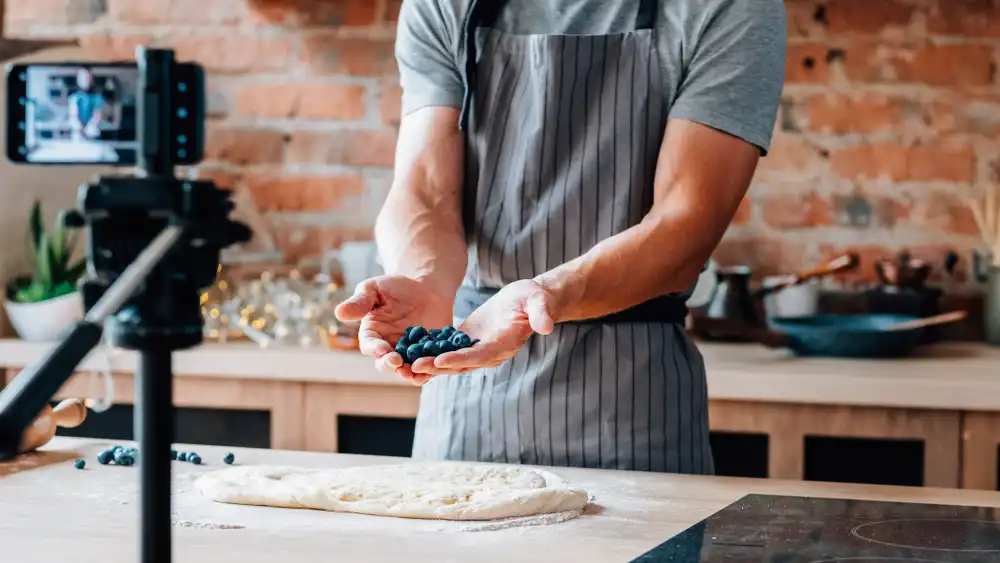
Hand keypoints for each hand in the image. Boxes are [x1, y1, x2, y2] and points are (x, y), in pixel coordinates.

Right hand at [335, 275, 453, 384]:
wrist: (426, 289)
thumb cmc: (396, 287)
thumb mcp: (375, 289)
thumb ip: (360, 301)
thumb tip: (339, 313)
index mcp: (372, 334)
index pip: (370, 345)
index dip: (374, 348)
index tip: (381, 349)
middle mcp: (388, 348)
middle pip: (385, 363)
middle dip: (389, 364)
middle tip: (396, 361)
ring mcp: (408, 354)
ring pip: (406, 370)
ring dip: (408, 373)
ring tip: (412, 371)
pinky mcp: (427, 356)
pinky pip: (427, 368)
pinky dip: (428, 372)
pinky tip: (432, 371)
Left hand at [411, 279, 555, 376]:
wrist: (529, 301)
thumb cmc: (534, 298)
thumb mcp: (539, 300)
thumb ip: (542, 313)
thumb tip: (546, 327)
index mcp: (505, 344)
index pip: (480, 355)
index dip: (460, 359)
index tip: (440, 361)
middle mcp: (490, 353)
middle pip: (461, 363)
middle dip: (438, 366)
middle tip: (414, 367)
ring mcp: (478, 350)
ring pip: (451, 360)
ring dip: (430, 363)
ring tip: (406, 364)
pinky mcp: (468, 342)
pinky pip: (448, 350)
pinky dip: (431, 352)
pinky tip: (410, 351)